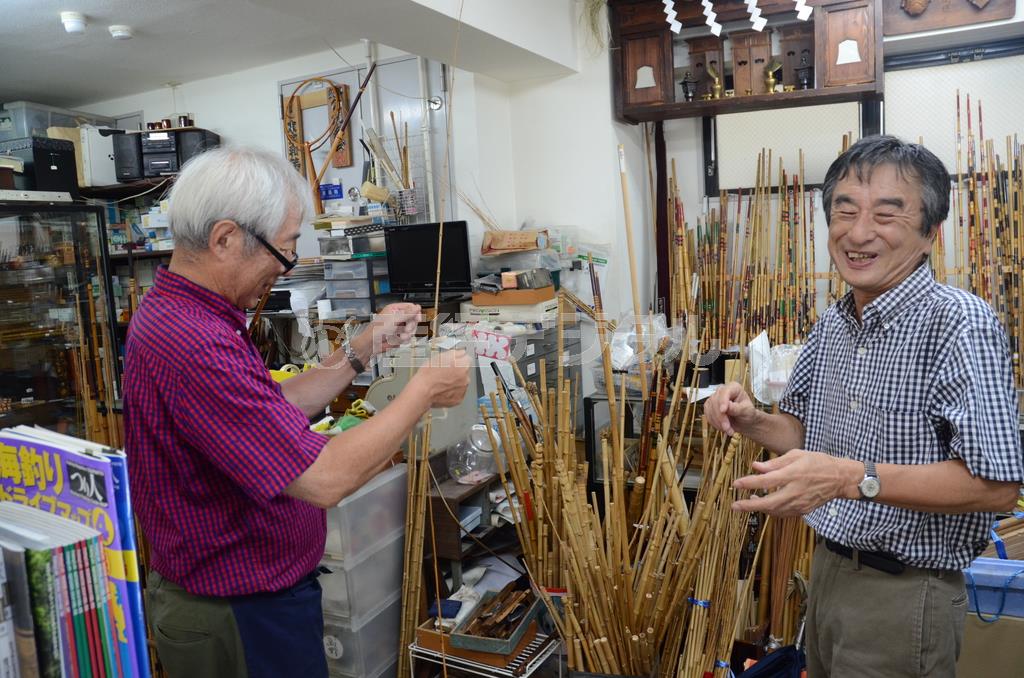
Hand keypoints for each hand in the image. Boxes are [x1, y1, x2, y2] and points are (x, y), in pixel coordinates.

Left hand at [367, 303, 421, 354]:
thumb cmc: (377, 330)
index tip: (417, 319)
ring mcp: (399, 327)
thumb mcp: (394, 320)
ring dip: (407, 334)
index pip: (410, 307)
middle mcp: (397, 317)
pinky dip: (404, 339)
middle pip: (413, 319)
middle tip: (406, 329)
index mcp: (395, 309)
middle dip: (410, 325)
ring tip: (400, 336)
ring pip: (412, 329)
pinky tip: (398, 339)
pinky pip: (408, 336)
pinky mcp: (399, 335)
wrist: (372, 344)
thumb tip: (417, 307)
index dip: (415, 313)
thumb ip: (407, 313)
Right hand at [411, 349, 470, 407]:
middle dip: (456, 372)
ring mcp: (462, 390)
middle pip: (464, 372)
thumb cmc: (428, 374)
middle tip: (443, 373)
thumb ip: (455, 353)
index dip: (458, 360)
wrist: (422, 391)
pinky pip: (457, 393)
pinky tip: (442, 389)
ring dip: (454, 382)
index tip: (452, 362)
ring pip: (461, 383)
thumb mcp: (440, 356)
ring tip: (441, 382)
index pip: (466, 359)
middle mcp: (466, 378)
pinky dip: (452, 392)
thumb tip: (462, 353)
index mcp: (463, 365)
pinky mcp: (458, 399)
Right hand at [704, 381, 758, 435]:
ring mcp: (714, 398)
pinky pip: (707, 415)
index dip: (723, 401)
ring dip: (718, 422)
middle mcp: (722, 391)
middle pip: (715, 401)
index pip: (725, 392)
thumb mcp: (747, 411)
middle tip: (727, 428)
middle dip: (721, 417)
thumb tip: (727, 407)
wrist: (744, 422)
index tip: (724, 411)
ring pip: (710, 409)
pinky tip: (722, 428)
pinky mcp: (709, 407)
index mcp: (734, 387)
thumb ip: (737, 408)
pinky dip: (714, 423)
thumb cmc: (748, 414)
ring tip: (728, 430)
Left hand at [731, 449, 860, 516]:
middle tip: (734, 506)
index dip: (749, 483)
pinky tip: (764, 505)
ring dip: (759, 509)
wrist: (840, 478)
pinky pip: (784, 513)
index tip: (736, 484)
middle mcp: (796, 491)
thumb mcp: (796, 455)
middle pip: (768, 502)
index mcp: (793, 474)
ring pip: (775, 511)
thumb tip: (755, 466)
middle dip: (749, 506)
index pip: (766, 481)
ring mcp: (800, 503)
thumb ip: (775, 462)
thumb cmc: (818, 462)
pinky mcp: (804, 510)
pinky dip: (772, 511)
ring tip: (747, 503)